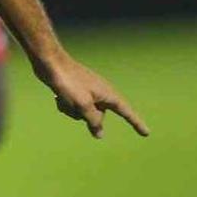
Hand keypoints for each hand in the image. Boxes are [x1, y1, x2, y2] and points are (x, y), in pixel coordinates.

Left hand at [35, 53, 149, 138]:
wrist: (50, 62)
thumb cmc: (68, 82)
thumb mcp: (83, 105)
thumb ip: (93, 121)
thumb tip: (99, 134)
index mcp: (108, 94)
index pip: (126, 112)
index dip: (136, 123)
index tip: (146, 133)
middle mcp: (100, 93)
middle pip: (98, 117)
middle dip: (85, 116)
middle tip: (74, 100)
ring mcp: (87, 92)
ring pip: (83, 114)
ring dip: (72, 110)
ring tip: (64, 96)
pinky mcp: (75, 91)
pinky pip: (73, 107)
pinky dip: (66, 105)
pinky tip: (58, 96)